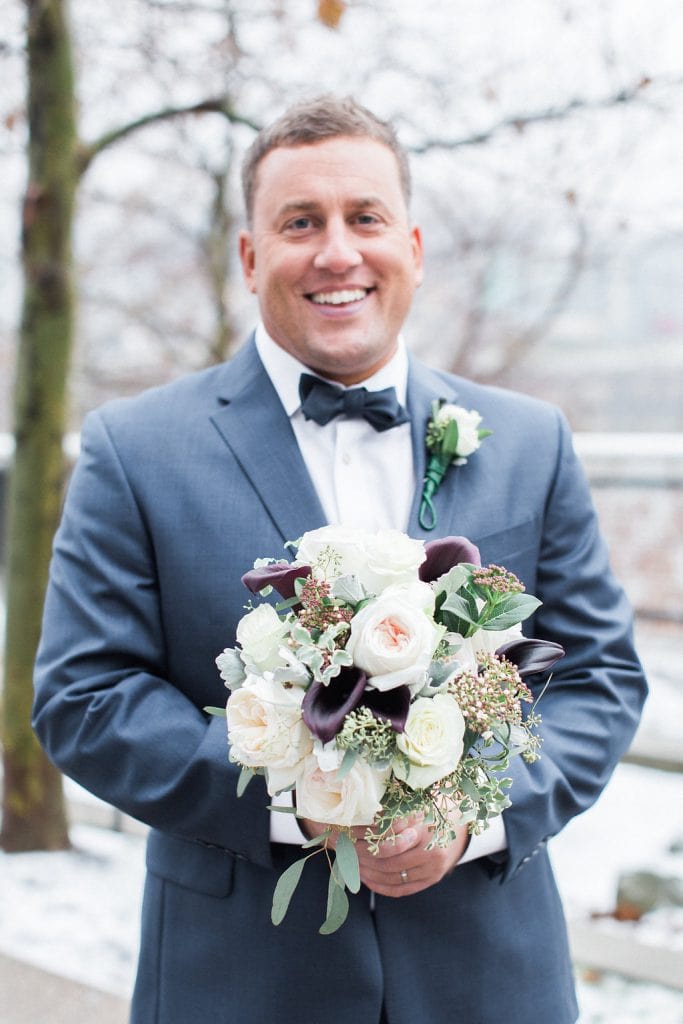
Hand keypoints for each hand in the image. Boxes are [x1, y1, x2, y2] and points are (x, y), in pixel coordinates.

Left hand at [300, 811, 469, 897]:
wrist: (462, 822)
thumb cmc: (433, 803)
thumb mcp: (416, 795)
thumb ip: (394, 800)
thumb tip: (357, 801)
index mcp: (426, 824)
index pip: (386, 834)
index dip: (362, 833)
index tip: (344, 829)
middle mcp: (431, 849)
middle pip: (385, 857)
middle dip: (360, 853)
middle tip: (341, 846)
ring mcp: (432, 868)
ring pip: (390, 874)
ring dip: (365, 870)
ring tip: (349, 861)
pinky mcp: (430, 880)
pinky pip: (399, 889)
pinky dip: (379, 885)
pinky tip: (365, 877)